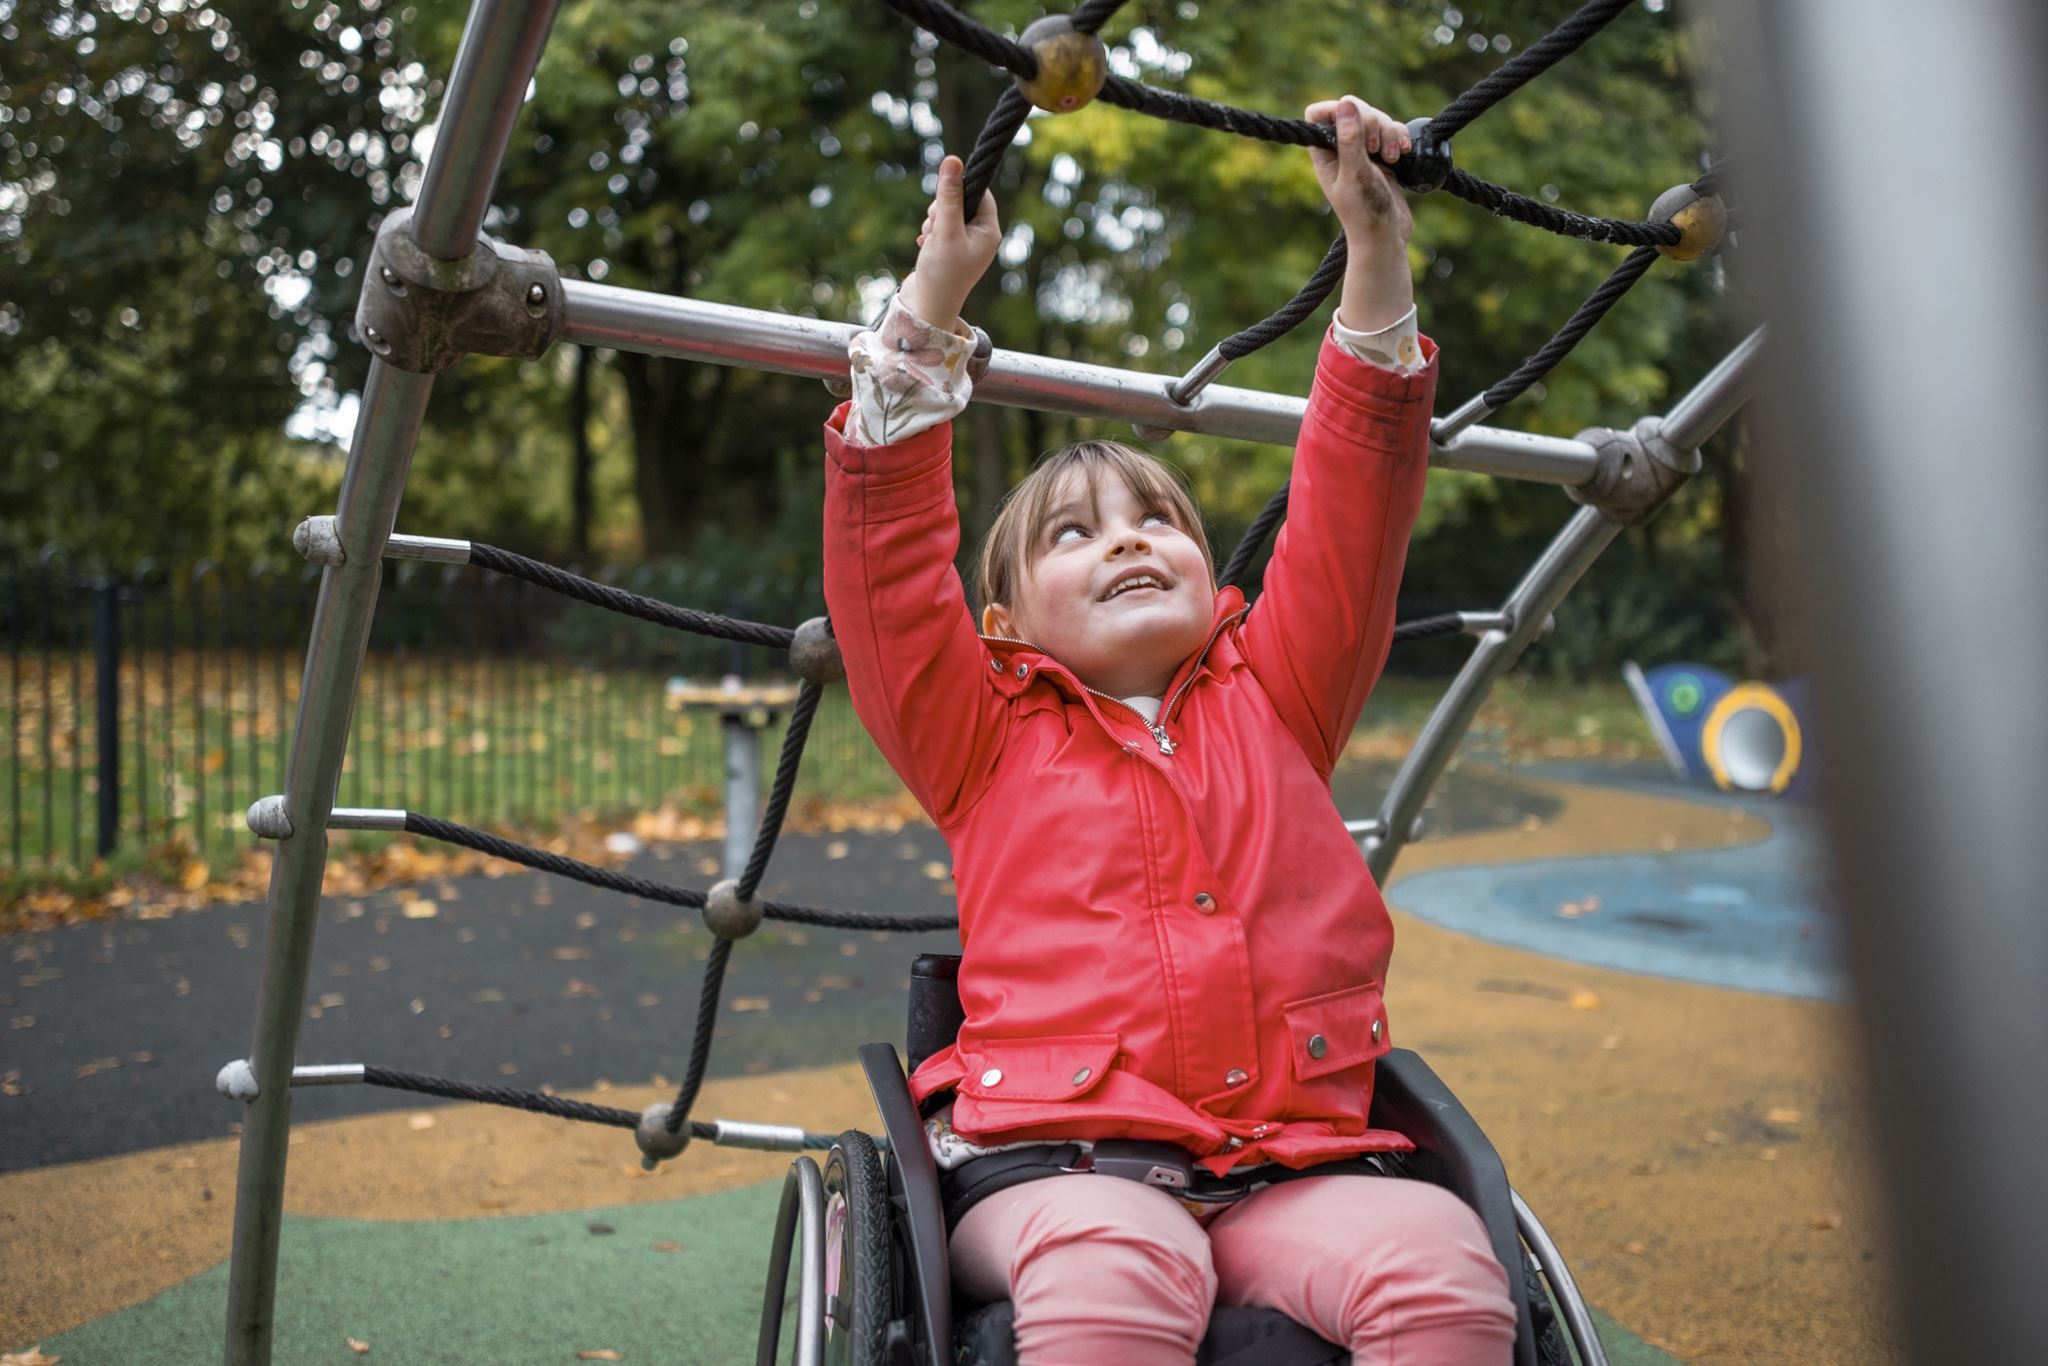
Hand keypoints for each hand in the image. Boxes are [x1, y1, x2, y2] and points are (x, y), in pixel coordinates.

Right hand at [896, 154, 1000, 328]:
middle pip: (962, 201)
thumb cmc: (941, 274)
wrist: (927, 308)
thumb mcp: (945, 230)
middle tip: (935, 227)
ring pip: (947, 214)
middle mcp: (981, 237)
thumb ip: (949, 196)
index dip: (960, 190)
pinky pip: (940, 228)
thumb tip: (953, 160)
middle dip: (942, 208)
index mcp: (989, 232)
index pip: (980, 193)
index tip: (944, 198)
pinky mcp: (950, 250)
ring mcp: (965, 244)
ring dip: (934, 221)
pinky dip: (930, 233)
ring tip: (930, 240)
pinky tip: (925, 246)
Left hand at [1305, 95, 1413, 254]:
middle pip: (1354, 109)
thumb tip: (1345, 103)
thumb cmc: (1365, 212)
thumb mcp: (1355, 174)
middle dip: (1372, 122)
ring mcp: (1364, 152)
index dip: (1335, 110)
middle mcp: (1341, 149)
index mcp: (1324, 153)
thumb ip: (1350, 139)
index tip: (1354, 123)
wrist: (1386, 238)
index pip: (1318, 114)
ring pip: (1376, 118)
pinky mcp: (1384, 156)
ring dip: (1389, 131)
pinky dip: (1400, 136)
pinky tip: (1403, 153)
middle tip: (1375, 149)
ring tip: (1392, 158)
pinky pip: (1392, 131)